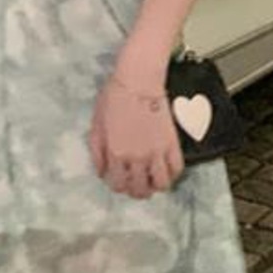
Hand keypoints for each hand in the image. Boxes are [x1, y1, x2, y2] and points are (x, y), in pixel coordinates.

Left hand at [89, 79, 184, 199]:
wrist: (138, 81)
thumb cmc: (113, 99)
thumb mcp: (96, 125)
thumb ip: (97, 152)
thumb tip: (101, 172)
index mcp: (116, 154)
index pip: (118, 185)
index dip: (118, 186)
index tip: (119, 179)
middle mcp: (137, 157)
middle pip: (140, 190)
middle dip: (136, 191)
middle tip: (136, 183)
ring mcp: (157, 152)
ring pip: (161, 185)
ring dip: (155, 186)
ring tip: (152, 179)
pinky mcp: (172, 143)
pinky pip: (177, 169)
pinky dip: (172, 174)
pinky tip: (165, 168)